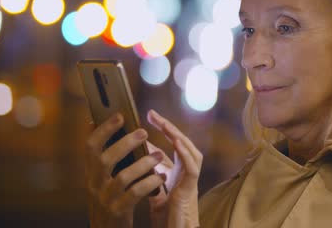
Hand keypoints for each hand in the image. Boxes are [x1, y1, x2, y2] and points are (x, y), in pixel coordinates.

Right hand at [85, 113, 165, 227]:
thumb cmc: (111, 202)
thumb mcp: (103, 182)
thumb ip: (107, 161)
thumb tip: (113, 130)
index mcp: (91, 174)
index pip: (90, 147)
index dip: (103, 130)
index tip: (120, 116)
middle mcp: (94, 185)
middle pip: (104, 159)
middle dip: (125, 143)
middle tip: (144, 133)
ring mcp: (105, 199)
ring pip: (122, 177)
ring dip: (142, 164)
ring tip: (158, 156)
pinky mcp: (118, 212)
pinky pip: (134, 194)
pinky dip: (149, 183)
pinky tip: (161, 178)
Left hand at [146, 110, 202, 227]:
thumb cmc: (166, 217)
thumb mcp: (154, 190)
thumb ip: (151, 174)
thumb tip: (138, 156)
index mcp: (178, 173)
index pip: (173, 145)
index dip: (163, 130)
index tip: (149, 116)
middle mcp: (187, 174)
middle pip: (183, 144)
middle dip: (169, 127)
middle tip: (152, 114)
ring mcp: (190, 181)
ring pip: (192, 152)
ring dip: (179, 136)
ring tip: (165, 124)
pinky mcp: (190, 190)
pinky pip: (192, 168)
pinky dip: (185, 153)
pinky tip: (177, 142)